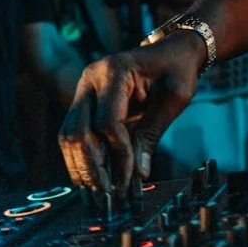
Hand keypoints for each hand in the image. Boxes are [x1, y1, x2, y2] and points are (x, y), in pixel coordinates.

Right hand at [59, 31, 204, 194]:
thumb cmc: (177, 69)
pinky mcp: (84, 101)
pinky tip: (93, 179)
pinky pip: (75, 134)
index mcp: (116, 69)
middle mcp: (92, 78)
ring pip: (70, 136)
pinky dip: (82, 158)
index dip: (118, 153)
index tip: (130, 179)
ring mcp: (84, 89)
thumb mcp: (174, 97)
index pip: (107, 121)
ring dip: (82, 167)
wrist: (173, 51)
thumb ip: (153, 132)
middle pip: (79, 130)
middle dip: (92, 167)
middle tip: (107, 195)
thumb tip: (139, 174)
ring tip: (98, 193)